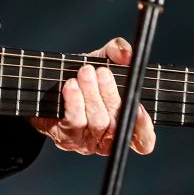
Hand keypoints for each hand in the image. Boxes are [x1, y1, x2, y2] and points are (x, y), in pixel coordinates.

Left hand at [30, 37, 155, 155]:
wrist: (50, 83)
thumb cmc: (84, 74)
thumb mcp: (102, 58)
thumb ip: (117, 52)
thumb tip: (125, 53)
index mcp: (124, 124)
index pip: (143, 141)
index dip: (143, 127)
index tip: (138, 107)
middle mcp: (108, 138)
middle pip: (116, 123)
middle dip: (109, 94)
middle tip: (100, 71)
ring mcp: (88, 142)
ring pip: (96, 122)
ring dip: (90, 94)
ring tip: (84, 73)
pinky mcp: (67, 139)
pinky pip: (74, 123)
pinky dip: (74, 102)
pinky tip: (70, 86)